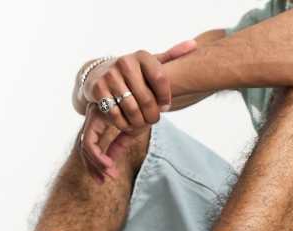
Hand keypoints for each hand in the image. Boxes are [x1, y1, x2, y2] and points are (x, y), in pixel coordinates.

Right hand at [79, 40, 196, 181]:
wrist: (98, 73)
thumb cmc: (132, 73)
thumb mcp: (150, 63)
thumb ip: (171, 56)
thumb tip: (194, 45)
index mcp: (142, 56)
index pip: (160, 79)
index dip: (165, 97)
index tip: (166, 106)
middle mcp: (125, 62)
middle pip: (146, 98)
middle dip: (152, 115)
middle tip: (154, 120)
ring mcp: (110, 76)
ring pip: (131, 109)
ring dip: (139, 122)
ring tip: (142, 124)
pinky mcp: (98, 89)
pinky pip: (115, 114)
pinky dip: (124, 124)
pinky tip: (128, 124)